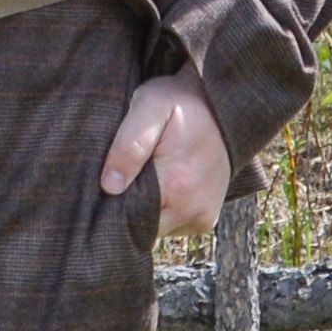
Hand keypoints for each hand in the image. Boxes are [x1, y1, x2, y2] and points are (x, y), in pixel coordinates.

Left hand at [99, 74, 227, 236]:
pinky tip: (162, 184)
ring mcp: (202, 217)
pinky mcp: (206, 219)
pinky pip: (172, 226)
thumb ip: (129, 144)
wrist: (224, 105)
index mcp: (176, 185)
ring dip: (146, 208)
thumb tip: (110, 187)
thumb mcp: (149, 106)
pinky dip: (162, 210)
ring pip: (156, 228)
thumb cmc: (181, 102)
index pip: (127, 217)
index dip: (112, 202)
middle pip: (141, 226)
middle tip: (124, 173)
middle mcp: (193, 208)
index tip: (108, 181)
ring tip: (146, 175)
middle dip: (128, 206)